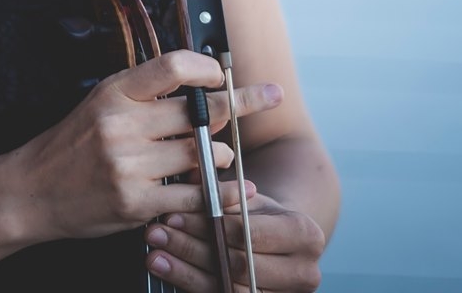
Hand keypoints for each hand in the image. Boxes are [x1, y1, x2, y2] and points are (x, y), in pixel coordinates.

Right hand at [0, 51, 283, 243]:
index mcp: (113, 93)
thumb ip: (145, 93)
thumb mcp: (100, 103)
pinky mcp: (135, 202)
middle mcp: (120, 125)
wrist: (31, 191)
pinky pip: (194, 194)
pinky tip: (232, 190)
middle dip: (239, 103)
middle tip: (269, 95)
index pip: (172, 66)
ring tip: (219, 155)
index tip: (224, 72)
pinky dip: (219, 192)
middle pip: (198, 111)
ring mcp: (128, 165)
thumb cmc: (73, 144)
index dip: (207, 67)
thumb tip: (201, 82)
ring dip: (222, 154)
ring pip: (202, 153)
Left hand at [143, 189, 326, 291]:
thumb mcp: (247, 197)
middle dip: (193, 248)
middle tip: (157, 233)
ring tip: (155, 255)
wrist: (279, 242)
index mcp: (307, 235)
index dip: (210, 226)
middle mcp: (304, 272)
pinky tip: (168, 270)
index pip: (251, 233)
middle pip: (239, 264)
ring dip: (186, 270)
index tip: (173, 214)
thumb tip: (192, 178)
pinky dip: (191, 283)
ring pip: (228, 287)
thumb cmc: (259, 215)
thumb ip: (222, 190)